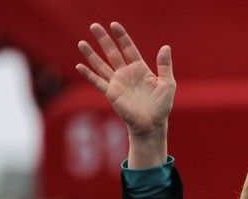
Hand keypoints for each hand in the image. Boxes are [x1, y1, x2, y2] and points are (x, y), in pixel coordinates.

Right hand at [76, 22, 175, 167]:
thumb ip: (165, 65)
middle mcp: (127, 74)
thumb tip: (166, 47)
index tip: (114, 25)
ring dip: (91, 54)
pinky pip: (98, 82)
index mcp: (140, 69)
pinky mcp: (111, 94)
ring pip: (101, 65)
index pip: (129, 48)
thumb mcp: (168, 84)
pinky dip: (88, 75)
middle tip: (94, 25)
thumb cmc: (161, 106)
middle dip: (104, 39)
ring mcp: (118, 83)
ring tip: (81, 42)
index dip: (122, 37)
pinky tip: (79, 66)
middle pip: (112, 52)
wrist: (152, 124)